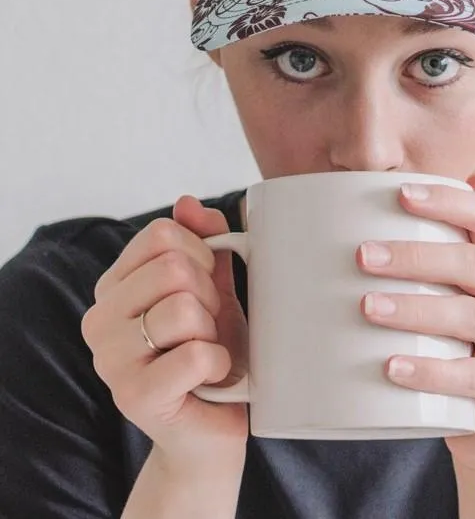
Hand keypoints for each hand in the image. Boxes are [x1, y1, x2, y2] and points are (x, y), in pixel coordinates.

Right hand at [81, 195, 248, 470]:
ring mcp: (109, 360)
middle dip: (209, 295)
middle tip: (208, 326)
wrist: (209, 429)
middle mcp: (98, 320)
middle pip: (173, 267)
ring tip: (207, 351)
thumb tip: (188, 202)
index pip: (162, 234)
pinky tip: (210, 377)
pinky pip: (195, 354)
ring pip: (183, 309)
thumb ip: (204, 242)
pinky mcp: (133, 397)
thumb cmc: (210, 353)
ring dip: (213, 331)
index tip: (208, 283)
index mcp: (113, 287)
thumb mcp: (213, 288)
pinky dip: (218, 363)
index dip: (201, 252)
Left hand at [356, 170, 474, 470]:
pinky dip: (428, 370)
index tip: (400, 194)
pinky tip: (392, 365)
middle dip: (414, 256)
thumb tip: (441, 182)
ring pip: (469, 316)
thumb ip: (449, 240)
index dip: (447, 201)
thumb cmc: (468, 341)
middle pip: (472, 263)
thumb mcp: (462, 289)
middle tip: (363, 256)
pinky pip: (470, 376)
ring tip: (368, 306)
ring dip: (414, 309)